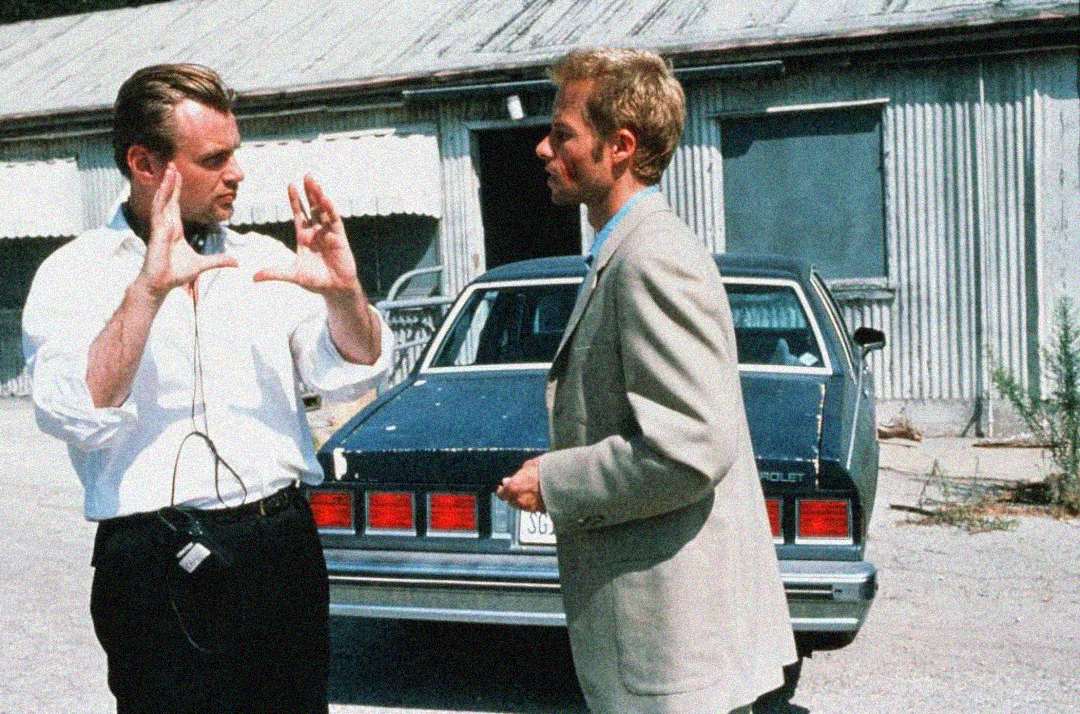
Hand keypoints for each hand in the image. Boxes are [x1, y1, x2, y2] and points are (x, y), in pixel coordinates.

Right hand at [139, 164, 237, 296]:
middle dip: (170, 181)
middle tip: (172, 164)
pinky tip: (164, 187)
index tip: (178, 175)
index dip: (176, 189)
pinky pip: (158, 212)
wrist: (161, 284)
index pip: (175, 204)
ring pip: (162, 201)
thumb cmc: (176, 274)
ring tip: (169, 169)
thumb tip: (236, 262)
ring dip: (165, 185)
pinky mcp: (157, 233)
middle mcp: (166, 225)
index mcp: (175, 229)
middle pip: (168, 198)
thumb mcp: (203, 265)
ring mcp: (160, 228)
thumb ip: (219, 260)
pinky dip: (161, 198)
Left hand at [253, 174, 359, 296]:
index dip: (295, 200)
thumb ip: (275, 273)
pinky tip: (326, 200)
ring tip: (315, 183)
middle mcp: (317, 232)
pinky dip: (331, 210)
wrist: (334, 289)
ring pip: (324, 211)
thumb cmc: (316, 281)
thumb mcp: (292, 275)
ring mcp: (328, 233)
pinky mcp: (339, 238)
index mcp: (304, 236)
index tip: (291, 185)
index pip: (299, 213)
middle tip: (307, 175)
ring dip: (320, 196)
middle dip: (310, 192)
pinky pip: (335, 221)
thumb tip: (253, 277)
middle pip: (312, 207)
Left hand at [496, 458, 545, 512]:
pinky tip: (538, 496)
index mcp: (513, 487)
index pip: (501, 494)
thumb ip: (517, 475)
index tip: (504, 486)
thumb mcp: (528, 466)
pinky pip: (533, 507)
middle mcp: (518, 500)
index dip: (502, 490)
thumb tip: (508, 480)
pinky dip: (533, 503)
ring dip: (523, 499)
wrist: (561, 479)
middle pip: (511, 501)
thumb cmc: (544, 469)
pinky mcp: (540, 510)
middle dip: (513, 495)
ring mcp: (529, 507)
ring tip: (530, 491)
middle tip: (518, 487)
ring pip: (521, 505)